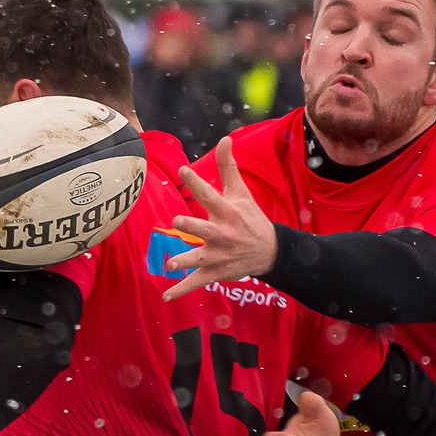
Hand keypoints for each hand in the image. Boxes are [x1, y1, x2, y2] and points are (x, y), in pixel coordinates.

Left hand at [162, 139, 279, 300]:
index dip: (196, 182)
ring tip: (170, 265)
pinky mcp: (215, 272)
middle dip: (192, 225)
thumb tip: (224, 138)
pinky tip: (165, 296)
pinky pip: (196, 282)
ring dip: (185, 262)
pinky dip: (181, 291)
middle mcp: (222, 233)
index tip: (182, 169)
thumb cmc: (250, 218)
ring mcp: (218, 255)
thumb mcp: (241, 192)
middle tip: (177, 220)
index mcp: (227, 212)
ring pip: (199, 259)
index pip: (210, 195)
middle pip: (205, 229)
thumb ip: (228, 167)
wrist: (270, 252)